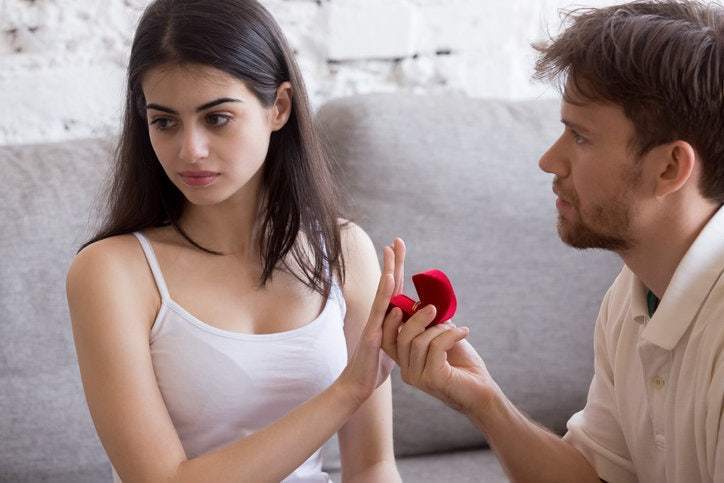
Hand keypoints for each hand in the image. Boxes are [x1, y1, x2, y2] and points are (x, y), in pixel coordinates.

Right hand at [338, 238, 406, 405]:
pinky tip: (390, 280)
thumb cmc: (373, 368)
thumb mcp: (393, 346)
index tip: (400, 248)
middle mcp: (377, 316)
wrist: (357, 386)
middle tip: (397, 240)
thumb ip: (400, 332)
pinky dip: (385, 294)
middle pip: (387, 284)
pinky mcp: (371, 334)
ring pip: (382, 293)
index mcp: (385, 318)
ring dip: (388, 271)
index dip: (397, 269)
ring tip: (392, 252)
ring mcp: (372, 323)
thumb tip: (411, 324)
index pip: (394, 289)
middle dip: (392, 262)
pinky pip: (380, 311)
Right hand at [381, 281, 498, 415]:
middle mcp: (408, 372)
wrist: (482, 390)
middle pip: (402, 337)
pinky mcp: (433, 378)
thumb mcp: (443, 339)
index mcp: (407, 362)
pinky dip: (451, 335)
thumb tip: (425, 304)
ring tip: (456, 329)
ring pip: (419, 341)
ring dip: (440, 329)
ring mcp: (418, 377)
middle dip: (417, 318)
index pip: (387, 341)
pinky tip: (464, 332)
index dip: (390, 323)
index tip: (401, 306)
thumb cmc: (464, 365)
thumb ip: (430, 325)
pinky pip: (436, 347)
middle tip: (434, 308)